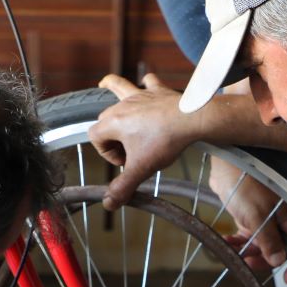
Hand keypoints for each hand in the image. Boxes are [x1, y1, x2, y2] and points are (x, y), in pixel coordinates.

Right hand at [93, 74, 206, 209]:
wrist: (191, 119)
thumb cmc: (165, 141)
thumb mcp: (141, 168)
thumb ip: (123, 187)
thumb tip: (108, 204)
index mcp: (114, 123)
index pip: (95, 136)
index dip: (106, 153)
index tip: (124, 163)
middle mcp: (123, 106)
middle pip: (105, 118)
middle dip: (112, 135)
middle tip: (129, 151)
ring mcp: (140, 96)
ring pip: (120, 88)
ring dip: (112, 87)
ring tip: (104, 84)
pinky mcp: (158, 91)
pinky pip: (148, 82)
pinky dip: (146, 84)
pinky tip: (146, 85)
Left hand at [208, 159, 286, 281]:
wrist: (227, 162)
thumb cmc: (247, 183)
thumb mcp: (258, 215)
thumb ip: (269, 240)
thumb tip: (279, 262)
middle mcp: (280, 220)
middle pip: (279, 249)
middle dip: (264, 259)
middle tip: (248, 263)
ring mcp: (264, 218)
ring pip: (262, 245)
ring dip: (248, 252)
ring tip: (234, 251)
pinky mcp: (249, 216)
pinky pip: (247, 236)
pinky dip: (238, 242)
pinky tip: (227, 241)